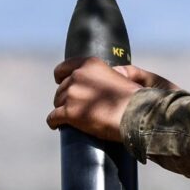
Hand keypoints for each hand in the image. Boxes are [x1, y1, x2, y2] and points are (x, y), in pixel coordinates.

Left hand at [48, 61, 178, 142]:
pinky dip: (54, 122)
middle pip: (61, 89)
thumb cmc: (133, 99)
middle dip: (65, 98)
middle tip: (75, 108)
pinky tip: (56, 126)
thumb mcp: (119, 77)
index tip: (60, 82)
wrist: (135, 115)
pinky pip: (53, 118)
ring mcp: (72, 94)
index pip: (64, 68)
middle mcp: (78, 76)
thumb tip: (103, 78)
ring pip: (57, 103)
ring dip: (62, 110)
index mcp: (90, 64)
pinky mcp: (69, 112)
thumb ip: (104, 75)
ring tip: (69, 118)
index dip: (61, 77)